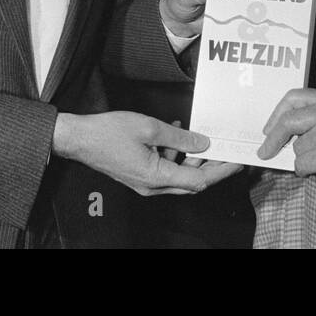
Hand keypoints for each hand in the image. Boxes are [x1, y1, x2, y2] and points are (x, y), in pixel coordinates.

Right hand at [52, 111, 238, 195]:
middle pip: (191, 182)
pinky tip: (176, 135)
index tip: (237, 162)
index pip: (199, 181)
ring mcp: (145, 183)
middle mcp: (152, 186)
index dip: (221, 171)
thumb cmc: (108, 132)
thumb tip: (203, 144)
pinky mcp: (139, 175)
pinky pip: (165, 170)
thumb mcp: (150, 128)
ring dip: (192, 159)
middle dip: (211, 167)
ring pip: (179, 176)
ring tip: (201, 138)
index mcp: (156, 178)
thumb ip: (180, 138)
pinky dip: (175, 155)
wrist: (79, 139)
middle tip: (227, 151)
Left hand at [258, 89, 315, 189]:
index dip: (276, 114)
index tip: (268, 128)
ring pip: (297, 148)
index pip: (293, 97)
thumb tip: (284, 132)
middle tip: (265, 151)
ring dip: (303, 159)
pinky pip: (303, 164)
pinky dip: (306, 170)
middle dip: (272, 138)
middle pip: (288, 121)